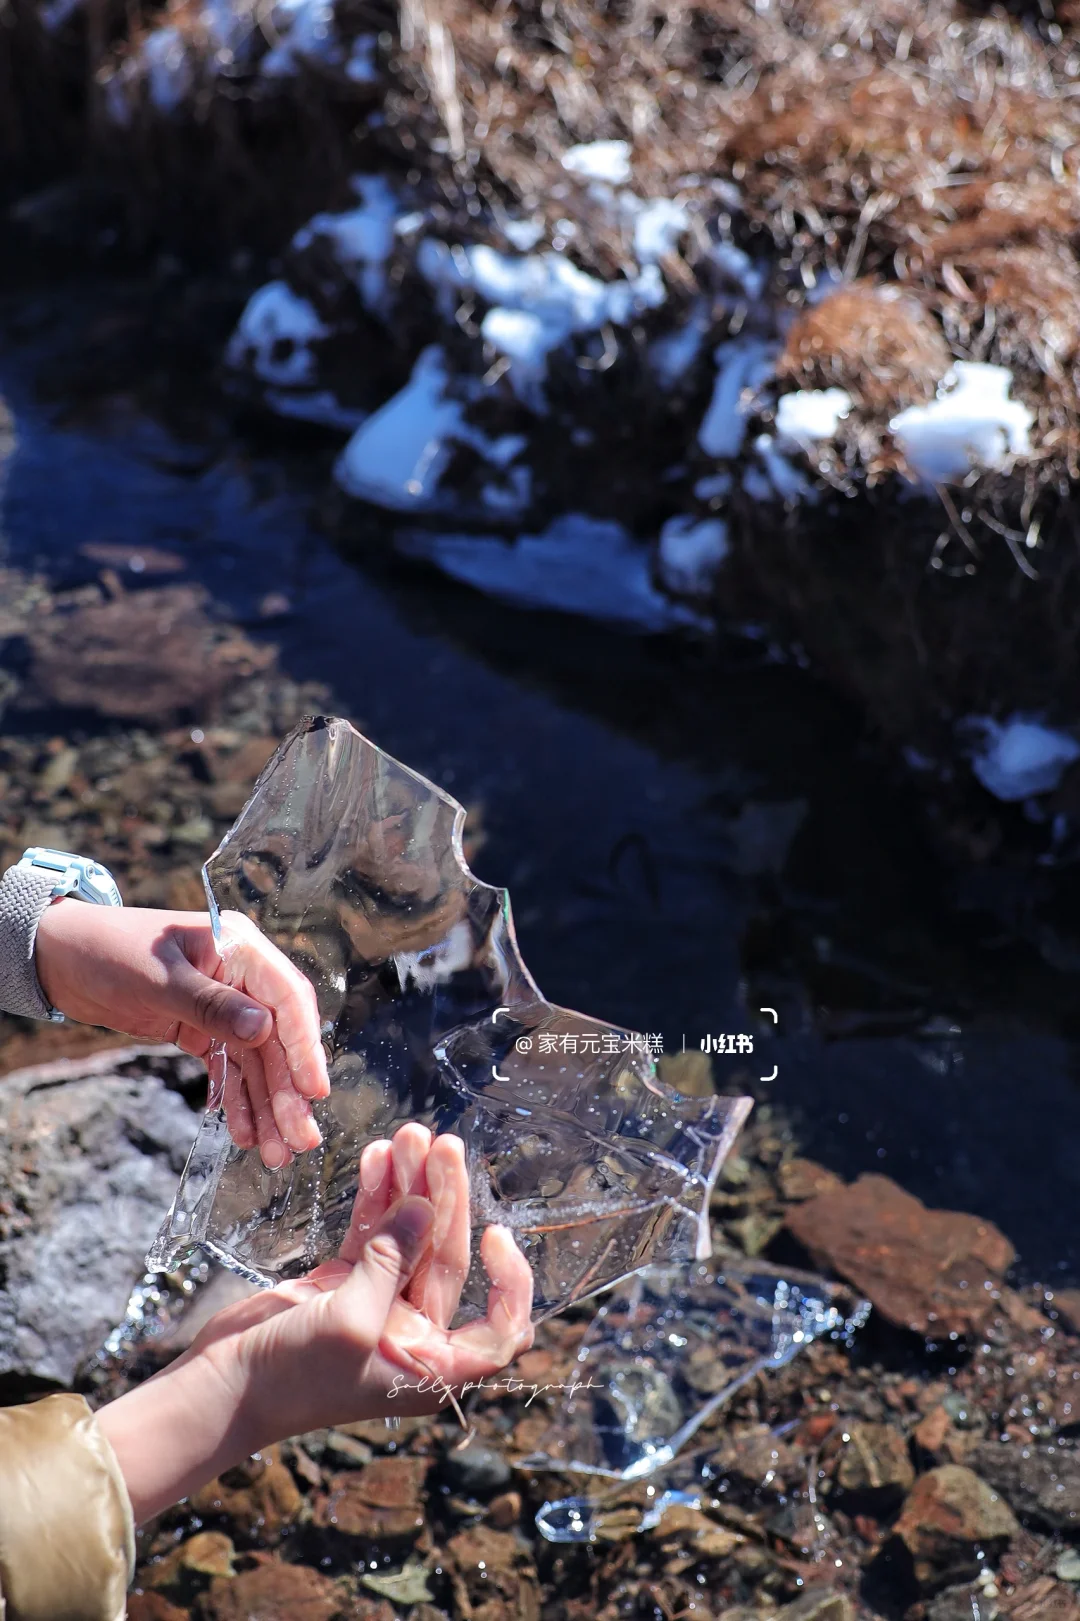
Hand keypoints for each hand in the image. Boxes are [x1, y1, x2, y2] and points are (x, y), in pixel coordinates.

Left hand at [34, 903, 327, 1166]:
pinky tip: (244, 1133)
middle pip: (277, 1038)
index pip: (286, 999)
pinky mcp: (203, 1029)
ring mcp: (225, 1004)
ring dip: (267, 1105)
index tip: (314, 1091)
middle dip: (288, 1091)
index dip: (304, 1046)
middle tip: (300, 1140)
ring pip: (256, 1061)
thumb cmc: (108, 952)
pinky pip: (230, 1068)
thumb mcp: (159, 980)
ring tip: (277, 1152)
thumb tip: (265, 1032)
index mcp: (240, 947)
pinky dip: (237, 1100)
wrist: (60, 957)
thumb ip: (212, 1006)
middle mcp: (242, 976)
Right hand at [97, 1126, 533, 1522]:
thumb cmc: (291, 1377)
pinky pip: (369, 1232)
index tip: (497, 1234)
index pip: (498, 1329)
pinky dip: (374, 1195)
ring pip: (406, 1235)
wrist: (219, 1388)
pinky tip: (376, 1154)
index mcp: (432, 1365)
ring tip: (408, 1134)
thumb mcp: (351, 1322)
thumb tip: (424, 1207)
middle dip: (443, 1199)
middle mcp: (413, 1334)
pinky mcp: (342, 1284)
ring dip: (409, 1185)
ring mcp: (377, 1304)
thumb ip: (390, 1262)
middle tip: (443, 1144)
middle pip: (445, 1258)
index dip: (511, 1286)